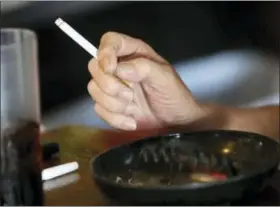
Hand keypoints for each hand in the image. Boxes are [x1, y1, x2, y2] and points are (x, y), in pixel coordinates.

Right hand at [88, 32, 204, 130]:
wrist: (174, 121)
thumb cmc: (173, 95)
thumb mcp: (165, 78)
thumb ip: (144, 68)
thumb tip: (120, 68)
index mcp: (133, 53)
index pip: (110, 42)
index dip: (105, 52)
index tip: (111, 69)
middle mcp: (119, 67)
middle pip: (95, 66)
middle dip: (111, 85)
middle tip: (131, 95)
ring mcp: (113, 87)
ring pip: (94, 89)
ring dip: (114, 104)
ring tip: (134, 107)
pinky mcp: (109, 105)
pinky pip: (99, 109)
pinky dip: (116, 118)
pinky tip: (131, 120)